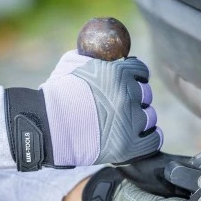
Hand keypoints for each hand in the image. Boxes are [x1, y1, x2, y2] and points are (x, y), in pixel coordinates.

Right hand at [4, 50, 162, 170]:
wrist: (47, 127)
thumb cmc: (55, 96)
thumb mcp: (70, 64)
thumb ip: (91, 58)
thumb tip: (100, 55)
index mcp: (118, 74)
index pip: (140, 70)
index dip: (136, 76)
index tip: (133, 82)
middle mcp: (128, 96)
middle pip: (146, 94)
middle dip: (136, 99)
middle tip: (124, 106)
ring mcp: (131, 121)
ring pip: (150, 117)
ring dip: (141, 119)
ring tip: (127, 124)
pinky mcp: (129, 146)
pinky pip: (153, 140)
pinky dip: (150, 138)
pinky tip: (142, 138)